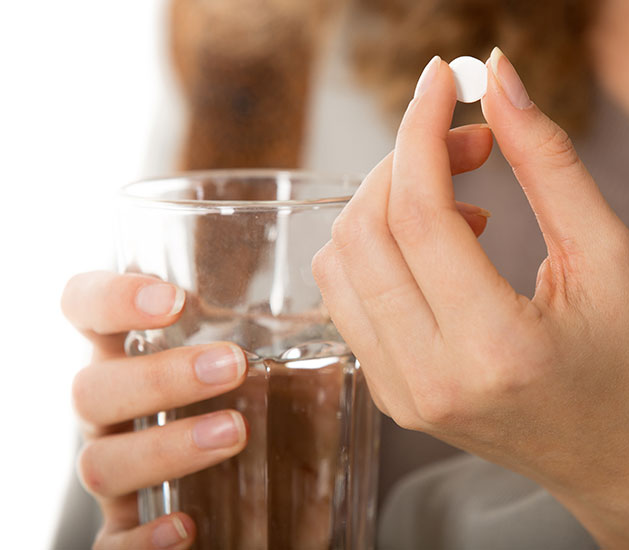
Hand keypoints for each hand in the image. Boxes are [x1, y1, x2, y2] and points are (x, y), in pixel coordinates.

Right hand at [62, 272, 247, 549]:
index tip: (174, 300)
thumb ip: (266, 319)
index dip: (111, 298)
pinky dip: (142, 540)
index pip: (84, 306)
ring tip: (235, 433)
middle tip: (234, 366)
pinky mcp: (124, 527)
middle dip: (160, 377)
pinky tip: (185, 526)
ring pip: (100, 461)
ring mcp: (113, 467)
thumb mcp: (249, 349)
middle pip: (91, 389)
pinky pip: (111, 541)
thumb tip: (328, 285)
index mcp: (126, 351)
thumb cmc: (242, 394)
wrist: (238, 487)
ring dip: (166, 448)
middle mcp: (109, 408)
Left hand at [312, 50, 628, 547]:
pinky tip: (438, 250)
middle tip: (468, 144)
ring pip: (341, 264)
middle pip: (364, 233)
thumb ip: (549, 162)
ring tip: (460, 206)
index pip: (418, 215)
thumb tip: (499, 80)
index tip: (442, 82)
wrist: (624, 462)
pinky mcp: (392, 396)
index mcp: (495, 348)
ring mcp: (402, 394)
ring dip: (386, 206)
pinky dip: (380, 252)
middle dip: (404, 162)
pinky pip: (350, 299)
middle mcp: (431, 379)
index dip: (421, 131)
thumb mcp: (609, 256)